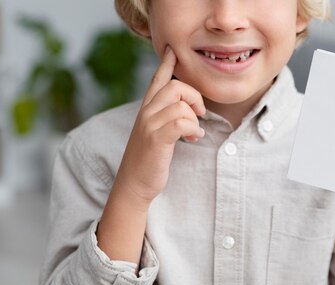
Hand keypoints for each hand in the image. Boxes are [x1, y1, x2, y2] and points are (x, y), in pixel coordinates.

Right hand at [112, 45, 205, 208]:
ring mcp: (149, 124)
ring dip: (195, 119)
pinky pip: (182, 121)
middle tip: (200, 114)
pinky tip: (193, 139)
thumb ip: (167, 119)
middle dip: (194, 97)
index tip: (172, 49)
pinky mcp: (156, 138)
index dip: (166, 63)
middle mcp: (146, 112)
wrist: (134, 185)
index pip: (156, 80)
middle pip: (175, 86)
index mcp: (146, 110)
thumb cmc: (149, 161)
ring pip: (180, 104)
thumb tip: (188, 111)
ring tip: (195, 133)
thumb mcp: (156, 135)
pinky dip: (193, 129)